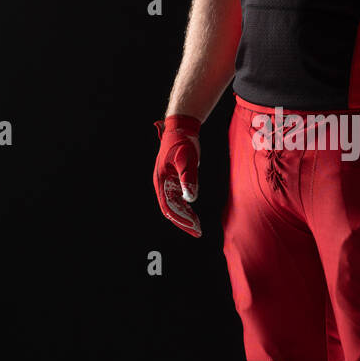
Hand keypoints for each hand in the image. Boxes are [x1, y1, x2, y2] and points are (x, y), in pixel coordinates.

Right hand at [152, 114, 201, 236]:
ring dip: (185, 217)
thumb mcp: (187, 159)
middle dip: (183, 222)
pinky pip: (178, 199)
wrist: (181, 128)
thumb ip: (189, 178)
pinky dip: (186, 208)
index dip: (180, 218)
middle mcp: (162, 184)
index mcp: (161, 180)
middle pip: (170, 209)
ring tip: (198, 227)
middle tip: (198, 232)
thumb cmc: (182, 142)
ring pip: (174, 206)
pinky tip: (194, 215)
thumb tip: (191, 198)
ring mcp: (167, 183)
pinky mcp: (174, 181)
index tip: (193, 226)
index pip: (168, 206)